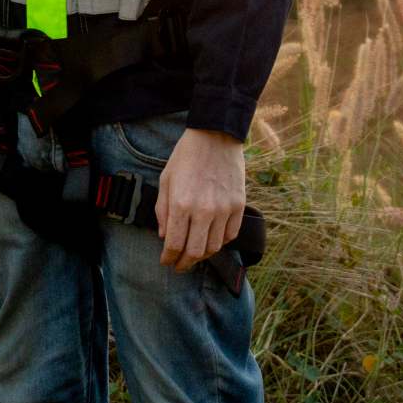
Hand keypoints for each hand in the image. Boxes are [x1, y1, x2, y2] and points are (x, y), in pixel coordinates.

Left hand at [155, 128, 246, 271]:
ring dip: (203, 255)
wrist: (215, 136)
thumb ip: (163, 210)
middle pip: (196, 252)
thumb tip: (164, 236)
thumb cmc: (186, 157)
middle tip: (179, 265)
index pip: (175, 244)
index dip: (169, 258)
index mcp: (182, 204)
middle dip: (185, 263)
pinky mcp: (239, 206)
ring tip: (195, 254)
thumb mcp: (166, 180)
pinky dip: (221, 242)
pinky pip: (231, 235)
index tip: (166, 262)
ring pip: (215, 247)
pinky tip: (212, 239)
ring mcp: (224, 209)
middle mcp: (204, 211)